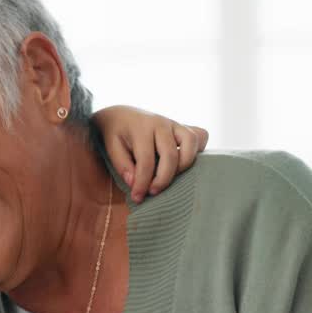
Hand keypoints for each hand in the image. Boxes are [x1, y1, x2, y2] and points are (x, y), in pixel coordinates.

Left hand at [92, 105, 209, 202]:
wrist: (123, 114)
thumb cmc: (116, 133)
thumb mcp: (111, 147)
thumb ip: (121, 165)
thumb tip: (134, 183)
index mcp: (140, 128)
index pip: (145, 161)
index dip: (142, 183)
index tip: (137, 197)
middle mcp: (160, 124)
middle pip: (171, 155)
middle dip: (163, 179)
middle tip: (152, 192)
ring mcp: (174, 124)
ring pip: (191, 143)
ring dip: (184, 166)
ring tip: (170, 178)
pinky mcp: (183, 127)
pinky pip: (200, 136)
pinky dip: (198, 151)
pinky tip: (183, 163)